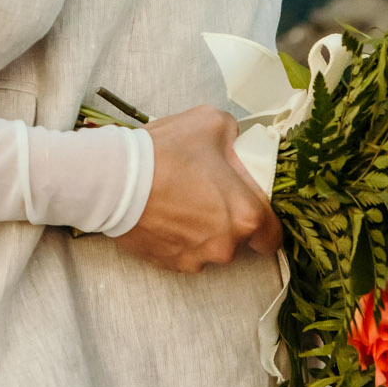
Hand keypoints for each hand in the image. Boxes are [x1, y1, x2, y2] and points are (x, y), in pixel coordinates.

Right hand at [111, 104, 282, 272]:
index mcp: (246, 215)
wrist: (115, 180)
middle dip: (227, 220)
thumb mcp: (212, 123)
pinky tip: (164, 214)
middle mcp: (226, 245)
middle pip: (238, 239)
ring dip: (202, 230)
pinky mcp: (169, 264)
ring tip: (179, 201)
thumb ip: (236, 136)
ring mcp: (196, 258)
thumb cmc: (166, 152)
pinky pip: (183, 252)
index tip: (250, 207)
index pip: (272, 236)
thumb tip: (237, 143)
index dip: (264, 221)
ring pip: (209, 247)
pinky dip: (178, 238)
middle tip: (206, 193)